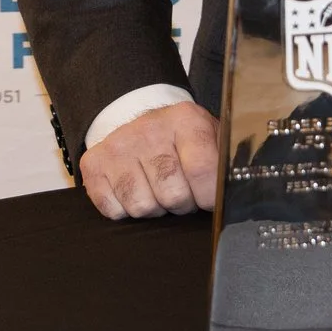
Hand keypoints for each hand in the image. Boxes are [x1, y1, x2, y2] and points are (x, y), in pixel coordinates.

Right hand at [80, 101, 219, 219]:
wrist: (141, 125)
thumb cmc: (184, 140)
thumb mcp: (212, 139)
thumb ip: (226, 162)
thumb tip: (238, 193)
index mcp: (186, 119)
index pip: (202, 170)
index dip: (208, 196)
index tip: (207, 200)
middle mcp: (148, 128)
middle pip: (172, 194)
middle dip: (182, 204)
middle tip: (182, 192)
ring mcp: (118, 146)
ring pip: (142, 206)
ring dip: (155, 208)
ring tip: (159, 190)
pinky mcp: (93, 164)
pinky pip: (113, 210)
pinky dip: (126, 211)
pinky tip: (136, 191)